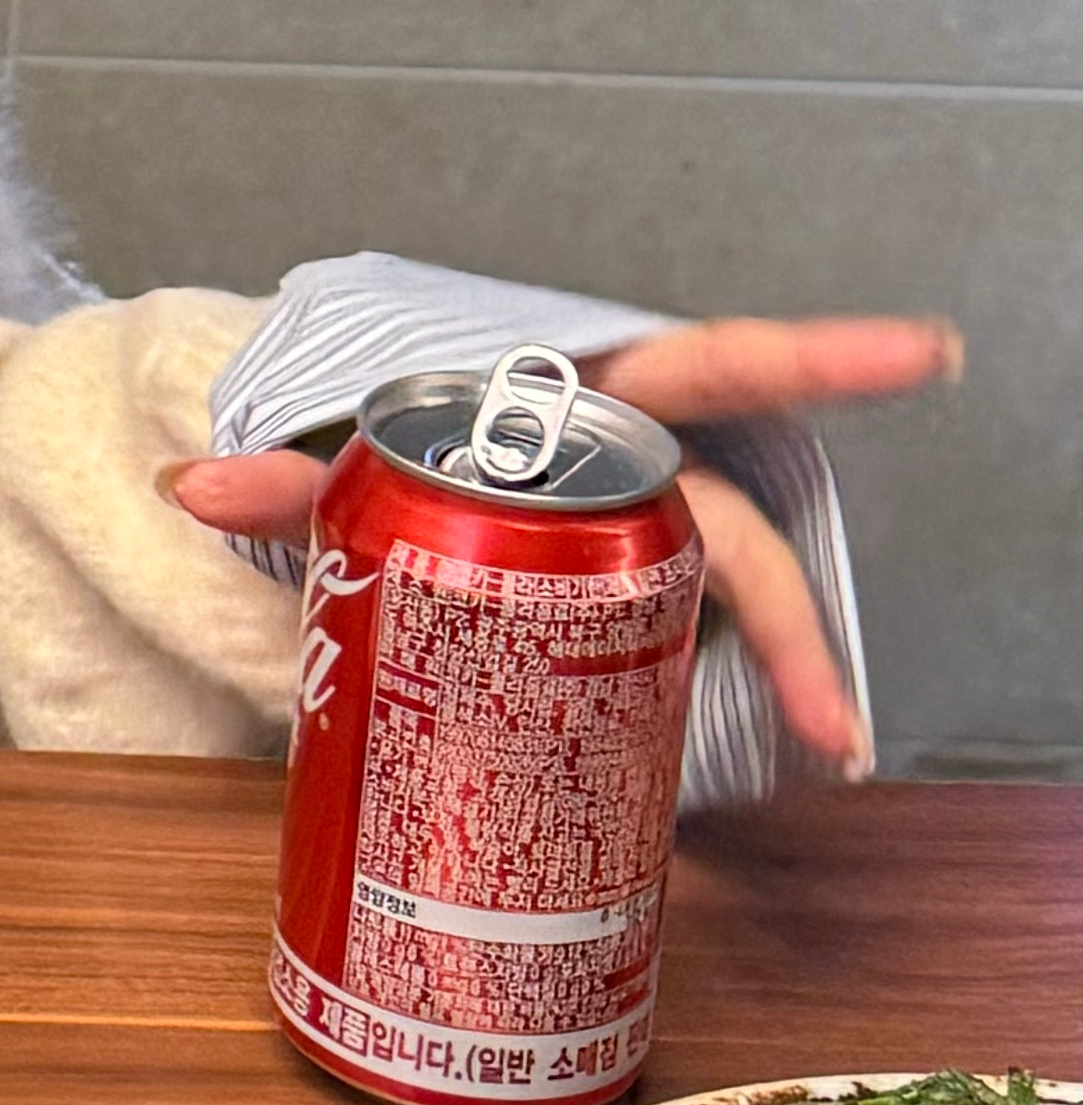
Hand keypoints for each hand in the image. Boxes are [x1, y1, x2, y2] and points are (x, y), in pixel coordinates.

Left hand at [167, 315, 964, 775]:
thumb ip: (283, 471)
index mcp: (582, 398)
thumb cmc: (383, 434)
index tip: (920, 354)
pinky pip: (676, 625)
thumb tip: (185, 485)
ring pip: (724, 585)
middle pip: (734, 526)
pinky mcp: (621, 584)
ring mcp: (634, 527)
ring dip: (777, 662)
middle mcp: (630, 463)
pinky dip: (716, 680)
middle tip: (835, 724)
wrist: (364, 464)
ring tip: (821, 749)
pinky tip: (763, 745)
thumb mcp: (341, 448)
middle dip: (793, 619)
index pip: (709, 366)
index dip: (815, 355)